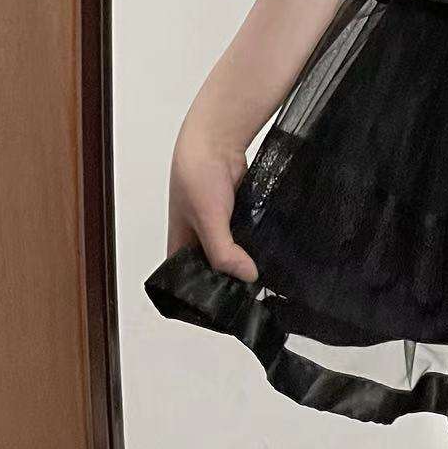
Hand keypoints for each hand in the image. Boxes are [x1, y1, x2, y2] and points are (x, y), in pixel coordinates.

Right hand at [166, 106, 257, 282]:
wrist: (217, 140)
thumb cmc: (198, 176)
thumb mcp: (208, 220)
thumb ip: (224, 251)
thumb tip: (248, 277)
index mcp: (178, 245)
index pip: (186, 281)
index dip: (201, 294)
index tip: (226, 307)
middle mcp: (196, 238)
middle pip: (212, 270)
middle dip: (229, 279)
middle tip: (253, 295)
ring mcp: (217, 226)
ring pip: (231, 254)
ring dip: (244, 260)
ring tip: (265, 277)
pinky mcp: (235, 215)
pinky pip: (244, 237)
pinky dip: (253, 244)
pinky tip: (268, 253)